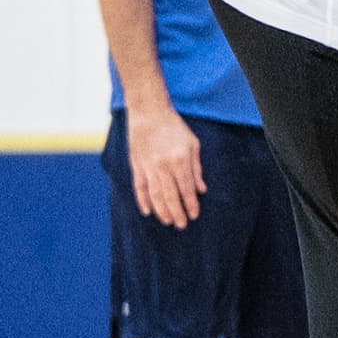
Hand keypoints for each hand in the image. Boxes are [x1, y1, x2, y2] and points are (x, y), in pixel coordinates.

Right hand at [125, 103, 204, 229]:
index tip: (194, 215)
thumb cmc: (174, 127)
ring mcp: (148, 166)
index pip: (186, 188)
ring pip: (154, 195)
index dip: (190, 204)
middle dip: (177, 213)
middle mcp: (163, 165)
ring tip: (167, 222)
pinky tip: (148, 211)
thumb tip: (201, 190)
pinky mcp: (136, 165)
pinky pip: (139, 187)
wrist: (148, 112)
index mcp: (179, 160)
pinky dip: (142, 200)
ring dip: (161, 211)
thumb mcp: (192, 144)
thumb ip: (196, 168)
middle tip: (181, 225)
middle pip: (170, 195)